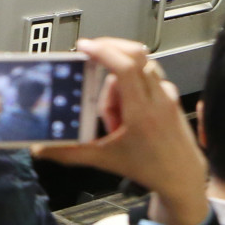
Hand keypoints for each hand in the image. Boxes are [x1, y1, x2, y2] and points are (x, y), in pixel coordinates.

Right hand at [34, 38, 208, 224]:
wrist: (183, 177)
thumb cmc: (151, 168)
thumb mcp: (104, 160)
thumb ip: (70, 153)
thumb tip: (42, 149)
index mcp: (141, 112)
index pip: (125, 67)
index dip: (103, 51)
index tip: (85, 47)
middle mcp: (158, 98)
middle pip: (134, 55)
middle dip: (109, 50)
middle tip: (90, 56)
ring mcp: (167, 94)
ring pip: (138, 66)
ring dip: (119, 77)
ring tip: (113, 108)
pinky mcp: (170, 95)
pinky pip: (146, 76)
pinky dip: (131, 85)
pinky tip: (125, 109)